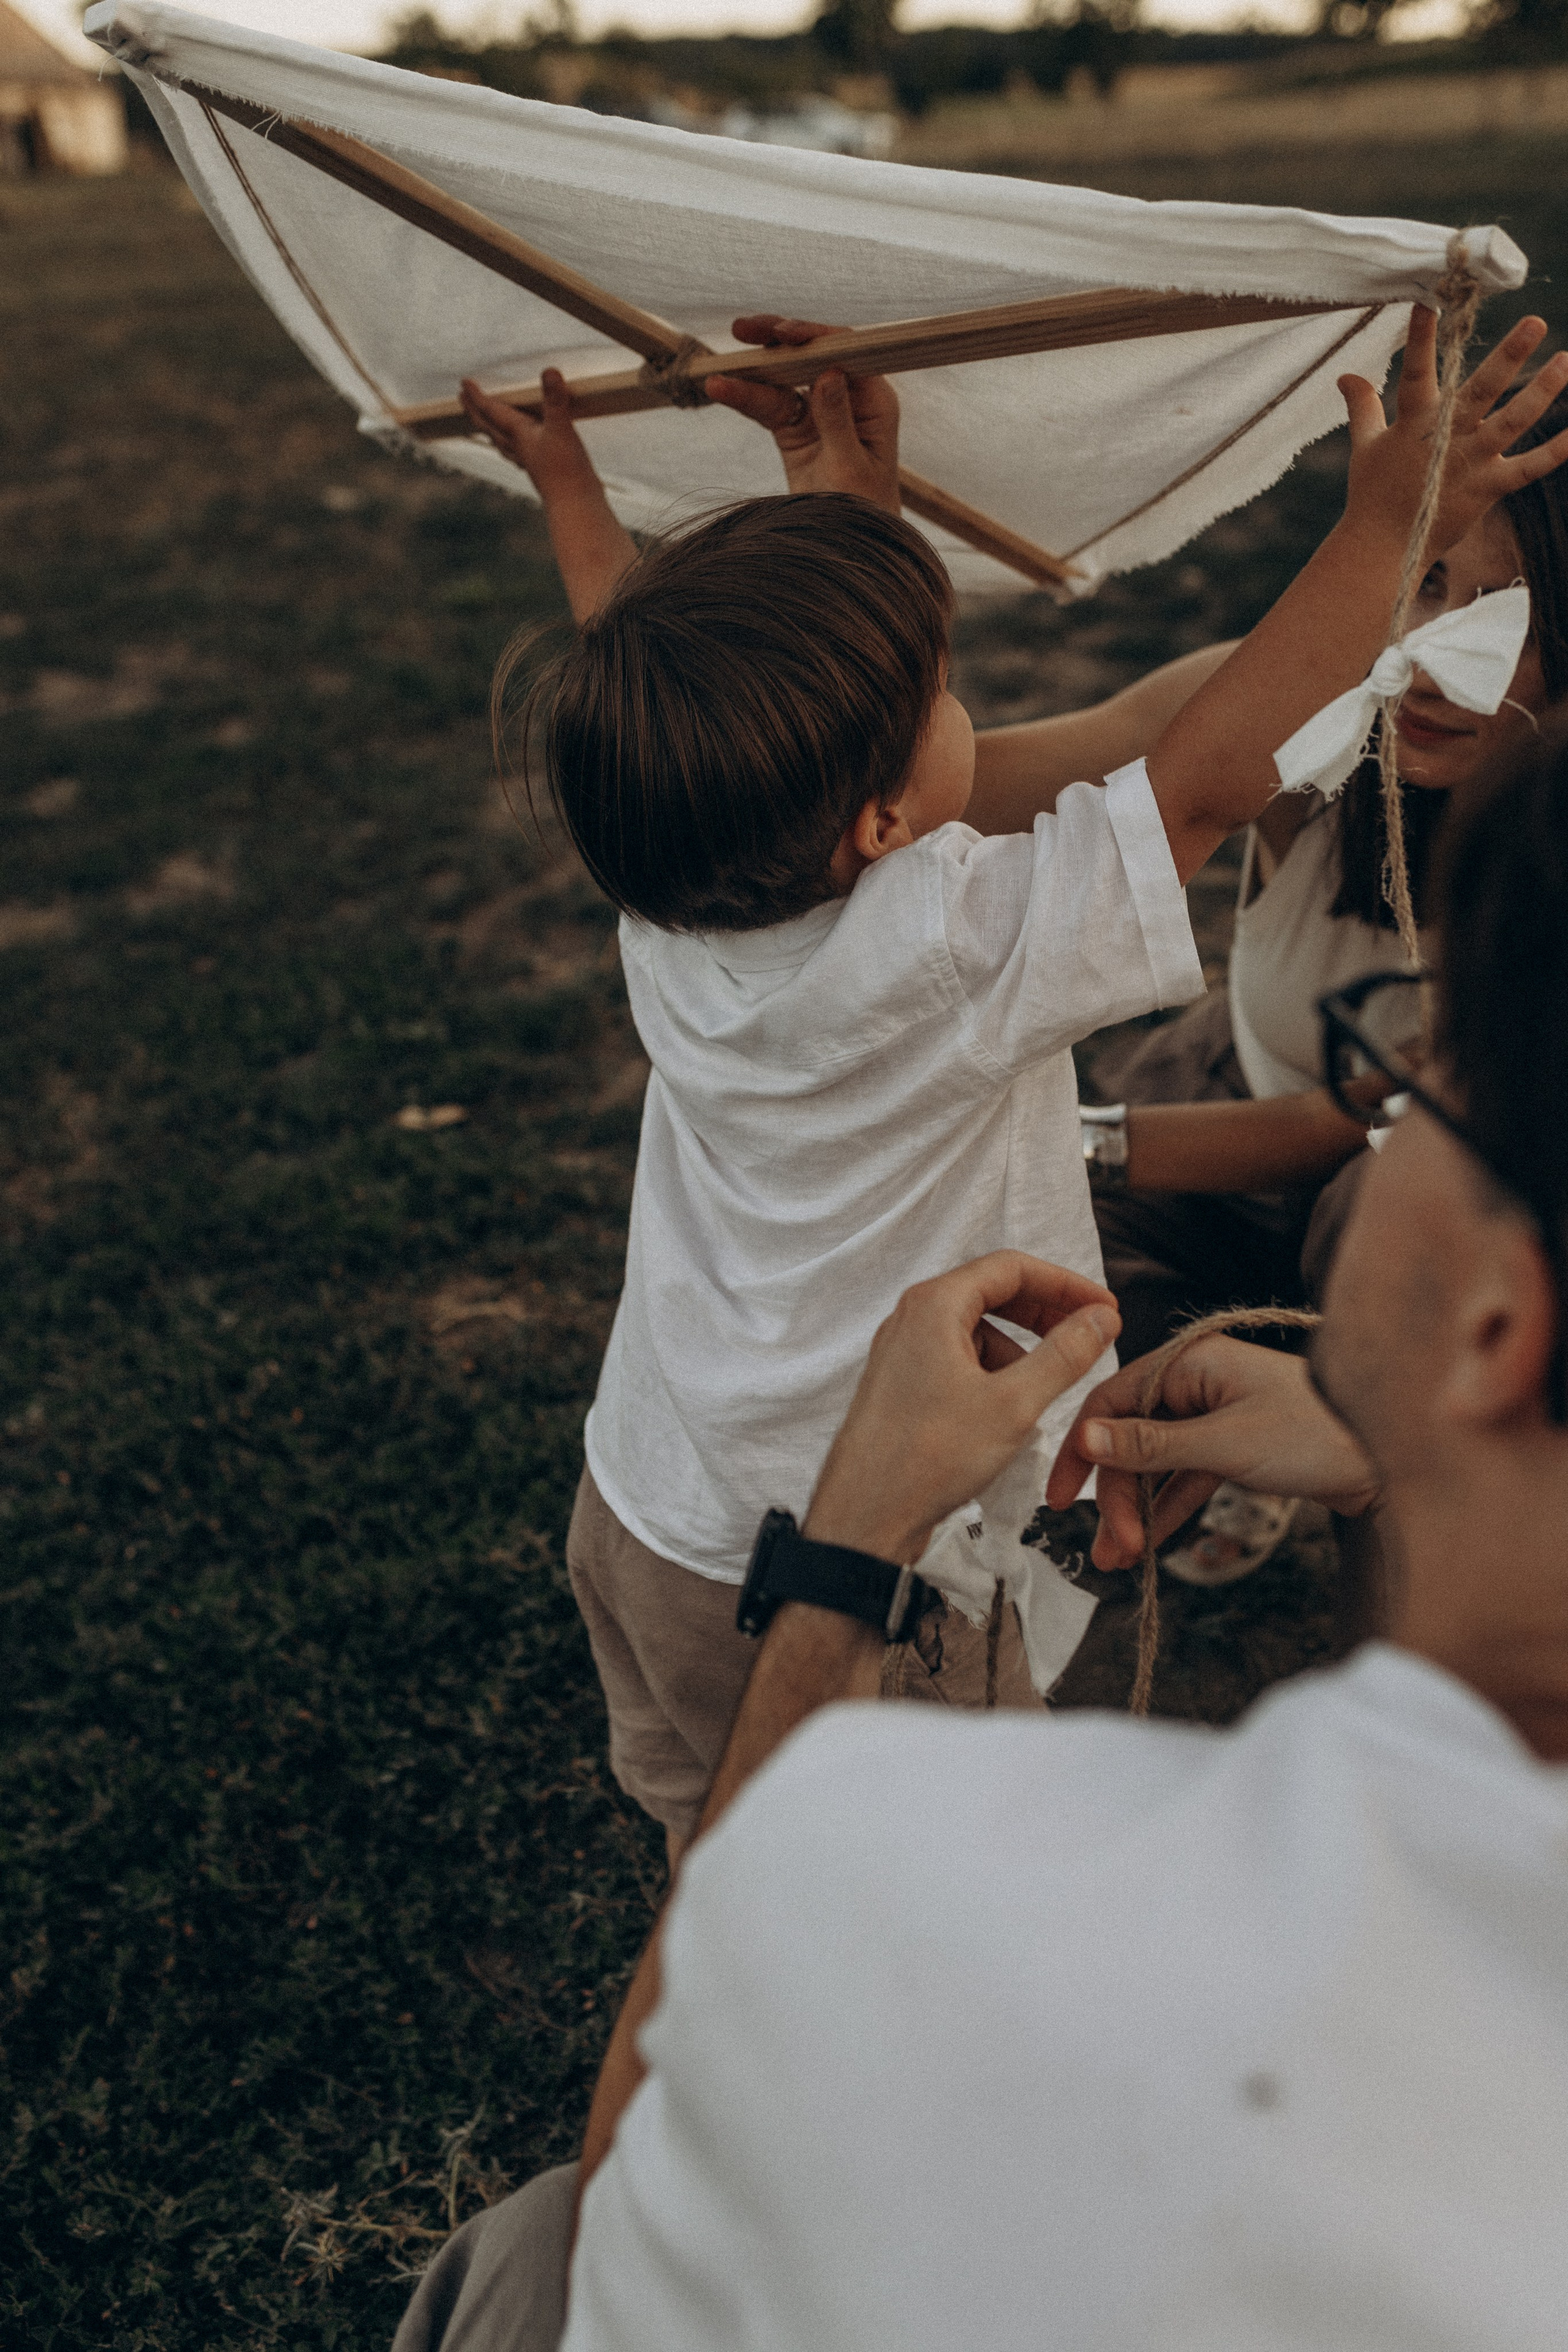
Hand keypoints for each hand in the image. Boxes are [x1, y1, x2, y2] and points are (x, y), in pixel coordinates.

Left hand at [460, 367, 603, 502]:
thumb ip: (555, 401)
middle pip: (490, 426)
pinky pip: (519, 453)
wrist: (577, 508)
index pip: (492, 411)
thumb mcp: (561, 430)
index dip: (477, 396)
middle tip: (462, 398)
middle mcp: (519, 447)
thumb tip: (549, 373)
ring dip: (490, 429)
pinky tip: (519, 449)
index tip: (463, 383)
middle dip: (476, 411)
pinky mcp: (543, 470)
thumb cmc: (566, 472)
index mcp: (518, 435)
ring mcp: (530, 460)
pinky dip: (513, 446)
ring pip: (502, 441)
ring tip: (485, 423)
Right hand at [704, 315, 900, 514]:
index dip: (812, 335)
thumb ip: (838, 421)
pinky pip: (767, 406)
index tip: (784, 333)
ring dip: (753, 368)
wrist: (852, 546)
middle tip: (743, 329)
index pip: (844, 351)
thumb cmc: (866, 512)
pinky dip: (744, 398)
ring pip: (783, 377)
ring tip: (719, 367)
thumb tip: (828, 373)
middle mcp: (847, 397)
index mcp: (874, 399)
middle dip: (776, 340)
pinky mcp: (794, 429)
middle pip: (809, 354)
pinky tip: (720, 388)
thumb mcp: (852, 469)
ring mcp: (818, 411)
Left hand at [804, 1251, 1119, 1563]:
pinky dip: (992, 1377)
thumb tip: (1101, 1318)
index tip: (1103, 1306)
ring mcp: (904, 1353)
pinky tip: (1010, 1414)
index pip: (1011, 1268)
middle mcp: (913, 1319)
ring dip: (1019, 1352)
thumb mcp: (1014, 1403)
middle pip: (993, 1295)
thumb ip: (1064, 1354)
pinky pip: (959, 1364)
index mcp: (934, 1305)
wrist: (865, 1516)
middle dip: (1045, 1314)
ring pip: (977, 1333)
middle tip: (1087, 1336)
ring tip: (1047, 1390)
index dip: (1065, 1284)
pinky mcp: (904, 1386)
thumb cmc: (928, 1457)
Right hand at [1045, 1337, 1379, 1571]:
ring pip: (1157, 1464)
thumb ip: (1152, 1445)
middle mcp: (1198, 1382)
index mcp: (1190, 1362)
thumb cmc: (1317, 1436)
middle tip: (1112, 1550)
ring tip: (1119, 1560)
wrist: (1392, 1458)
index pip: (1112, 1401)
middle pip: (1132, 1439)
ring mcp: (1216, 1414)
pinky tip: (1150, 1543)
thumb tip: (1085, 1437)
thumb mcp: (1226, 1444)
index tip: (1059, 1500)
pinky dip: (1168, 1508)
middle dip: (1118, 1497)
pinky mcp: (1236, 1446)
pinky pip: (1186, 1476)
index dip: (1081, 1451)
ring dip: (1138, 1510)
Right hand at [1338, 310, 1567, 559]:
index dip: (1422, 339)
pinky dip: (1555, 452)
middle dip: (1509, 355)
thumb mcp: (1365, 445)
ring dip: (1542, 392)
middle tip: (1536, 322)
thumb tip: (1345, 374)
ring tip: (1566, 361)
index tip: (1429, 303)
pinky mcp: (1487, 489)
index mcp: (1414, 422)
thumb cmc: (1371, 495)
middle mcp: (1446, 437)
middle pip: (1481, 389)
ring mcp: (1470, 462)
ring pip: (1513, 421)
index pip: (1416, 372)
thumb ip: (1362, 406)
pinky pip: (1528, 468)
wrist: (1382, 550)